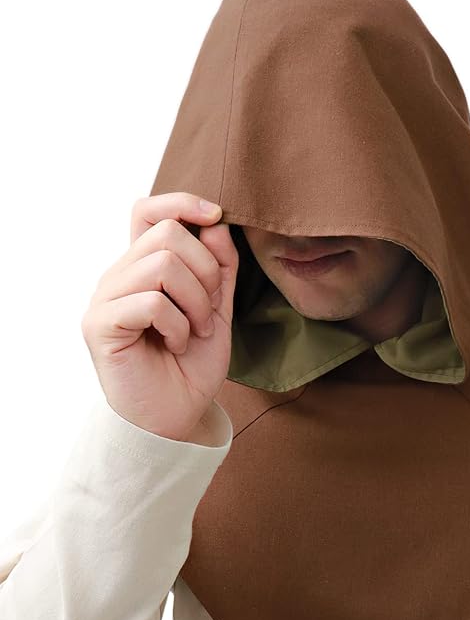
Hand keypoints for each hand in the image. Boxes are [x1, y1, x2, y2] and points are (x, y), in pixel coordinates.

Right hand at [80, 192, 239, 440]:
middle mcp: (119, 276)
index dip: (182, 202)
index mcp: (142, 268)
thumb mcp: (217, 309)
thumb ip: (219, 268)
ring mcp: (106, 299)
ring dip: (196, 302)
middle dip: (206, 270)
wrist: (176, 417)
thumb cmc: (190, 365)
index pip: (148, 210)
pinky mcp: (100, 325)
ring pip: (162, 264)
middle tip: (210, 311)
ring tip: (196, 331)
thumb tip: (215, 223)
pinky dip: (177, 325)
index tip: (217, 216)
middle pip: (166, 233)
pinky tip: (177, 344)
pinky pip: (150, 301)